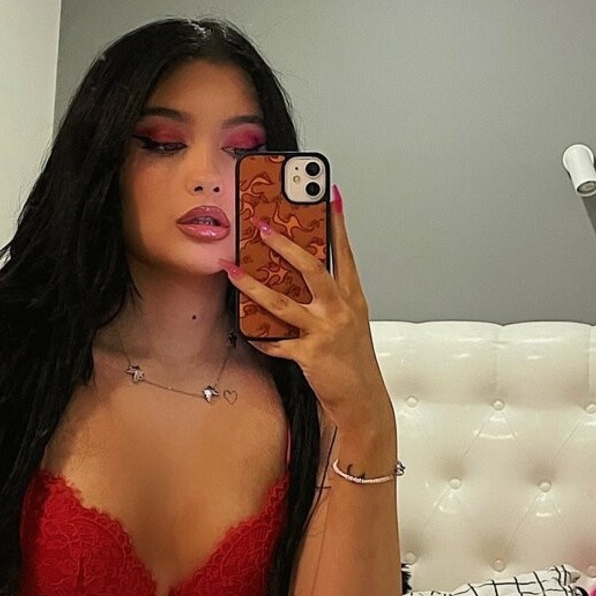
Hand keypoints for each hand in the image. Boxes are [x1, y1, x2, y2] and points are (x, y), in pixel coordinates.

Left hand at [218, 184, 394, 434]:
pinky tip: (246, 331)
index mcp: (352, 298)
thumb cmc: (353, 361)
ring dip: (253, 286)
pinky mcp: (309, 354)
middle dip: (286, 246)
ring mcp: (325, 331)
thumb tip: (303, 278)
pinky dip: (260, 337)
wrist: (363, 400)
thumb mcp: (349, 323)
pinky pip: (276, 342)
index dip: (337, 224)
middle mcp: (340, 310)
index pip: (343, 253)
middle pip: (311, 269)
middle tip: (264, 227)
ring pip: (283, 303)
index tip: (330, 196)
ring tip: (233, 270)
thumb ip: (331, 299)